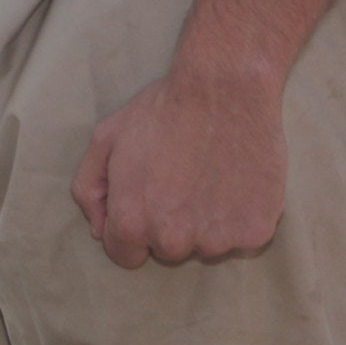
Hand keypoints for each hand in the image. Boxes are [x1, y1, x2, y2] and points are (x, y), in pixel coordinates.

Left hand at [71, 53, 288, 265]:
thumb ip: (90, 190)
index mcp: (132, 222)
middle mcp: (173, 240)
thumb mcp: (105, 139)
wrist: (225, 89)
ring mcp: (217, 240)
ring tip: (211, 176)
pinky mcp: (255, 232)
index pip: (126, 255)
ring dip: (207, 222)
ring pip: (206, 246)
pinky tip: (236, 181)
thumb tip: (100, 230)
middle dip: (170, 223)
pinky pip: (242, 238)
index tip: (149, 201)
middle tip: (183, 179)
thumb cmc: (163, 110)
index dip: (133, 227)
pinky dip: (241, 216)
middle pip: (167, 251)